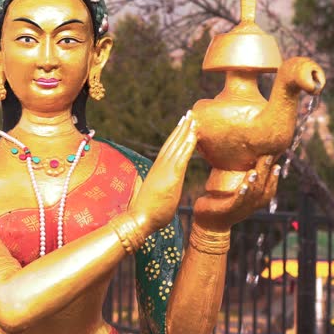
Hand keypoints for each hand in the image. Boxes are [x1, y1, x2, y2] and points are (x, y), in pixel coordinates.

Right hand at [130, 111, 197, 233]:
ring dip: (186, 130)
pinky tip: (194, 133)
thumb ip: (161, 189)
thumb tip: (163, 190)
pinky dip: (188, 143)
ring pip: (177, 145)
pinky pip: (182, 155)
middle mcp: (160, 166)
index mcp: (157, 170)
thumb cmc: (148, 212)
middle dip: (181, 128)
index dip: (176, 137)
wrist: (140, 219)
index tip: (182, 126)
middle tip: (189, 114)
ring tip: (193, 117)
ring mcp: (165, 169)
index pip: (168, 150)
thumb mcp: (157, 196)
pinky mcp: (171, 175)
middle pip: (172, 142)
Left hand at [193, 155, 279, 232]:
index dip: (274, 179)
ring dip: (253, 182)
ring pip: (250, 195)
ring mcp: (239, 209)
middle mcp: (250, 206)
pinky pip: (236, 202)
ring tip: (255, 171)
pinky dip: (241, 194)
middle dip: (265, 172)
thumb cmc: (222, 204)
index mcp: (254, 202)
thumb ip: (241, 181)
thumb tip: (243, 159)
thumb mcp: (235, 193)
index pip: (269, 190)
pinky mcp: (227, 210)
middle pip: (261, 189)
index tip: (277, 165)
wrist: (209, 223)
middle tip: (268, 156)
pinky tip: (243, 186)